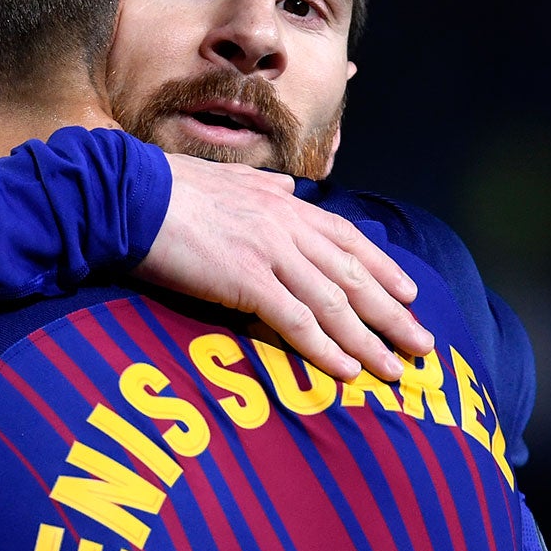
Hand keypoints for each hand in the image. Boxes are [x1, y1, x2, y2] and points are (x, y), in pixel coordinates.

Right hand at [136, 155, 432, 383]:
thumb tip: (286, 183)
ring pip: (334, 304)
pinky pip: (296, 322)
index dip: (383, 268)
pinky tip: (347, 372)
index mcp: (282, 203)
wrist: (127, 196)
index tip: (409, 294)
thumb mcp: (224, 177)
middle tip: (423, 346)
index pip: (347, 239)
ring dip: (370, 342)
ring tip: (397, 371)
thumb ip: (260, 183)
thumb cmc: (167, 188)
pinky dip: (325, 349)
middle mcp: (286, 226)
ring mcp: (269, 253)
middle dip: (392, 314)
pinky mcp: (246, 281)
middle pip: (353, 276)